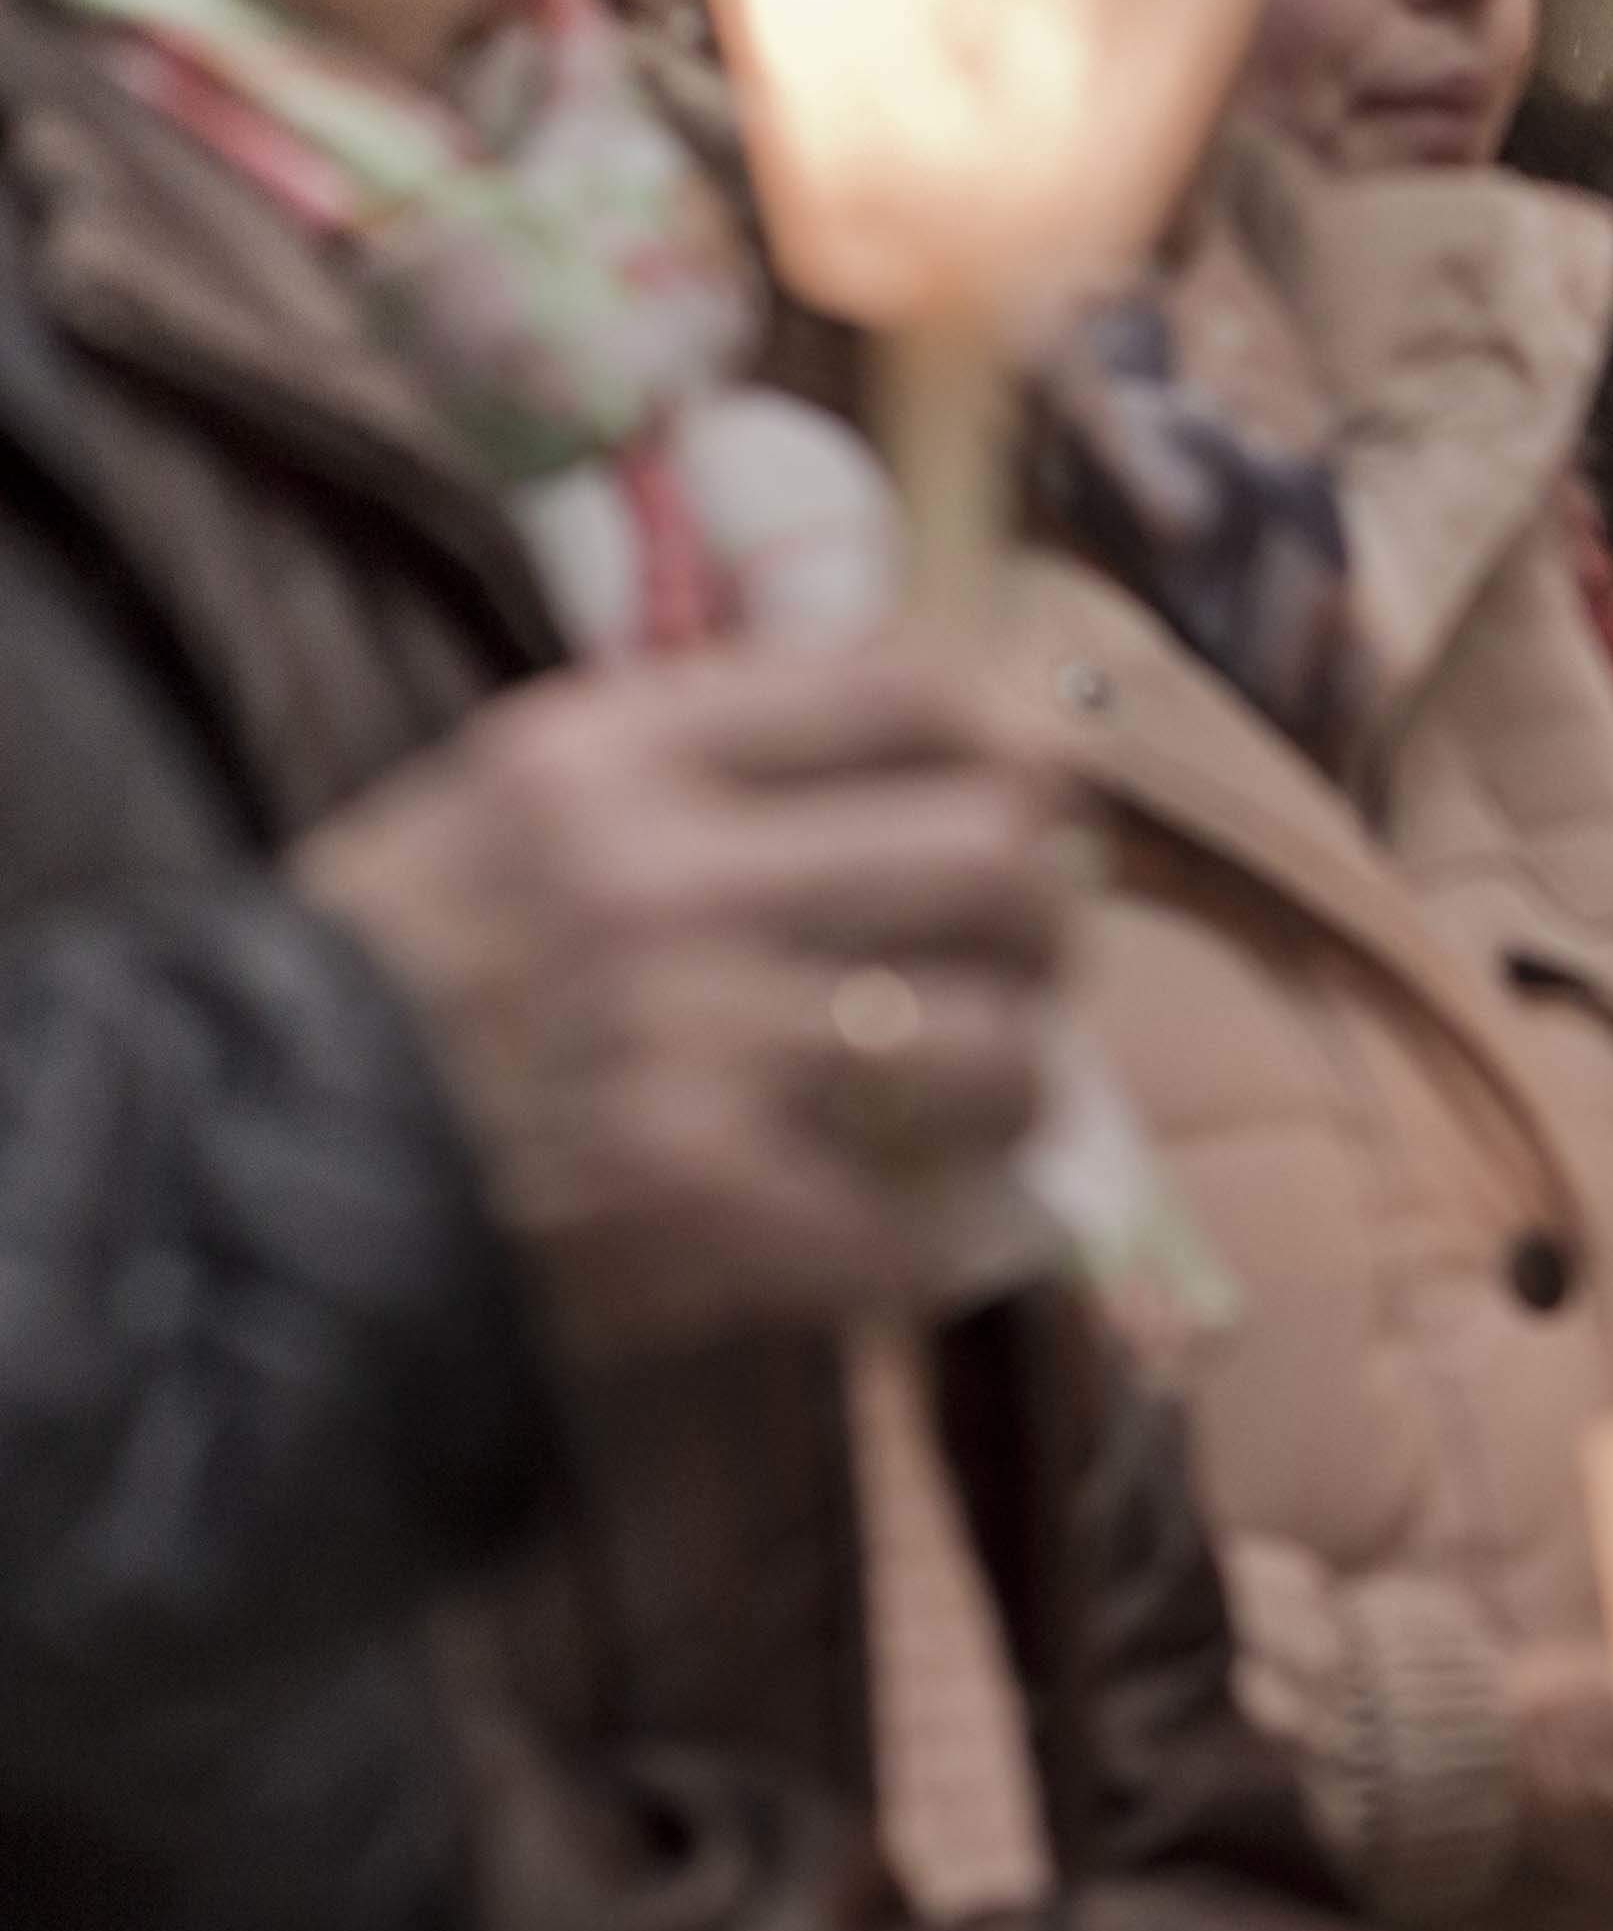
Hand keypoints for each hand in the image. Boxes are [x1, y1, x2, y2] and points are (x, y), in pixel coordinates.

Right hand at [296, 640, 1070, 1363]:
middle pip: (994, 858)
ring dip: (1013, 1082)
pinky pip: (927, 1221)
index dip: (1007, 745)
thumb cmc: (414, 974)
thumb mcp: (522, 798)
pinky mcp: (710, 1209)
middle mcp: (663, 885)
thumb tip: (958, 736)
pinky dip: (943, 1238)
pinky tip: (907, 1224)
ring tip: (972, 1101)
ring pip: (996, 1045)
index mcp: (611, 756)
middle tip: (1020, 960)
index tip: (1023, 797)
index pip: (906, 693)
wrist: (252, 1157)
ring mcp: (695, 1052)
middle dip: (1041, 916)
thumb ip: (712, 755)